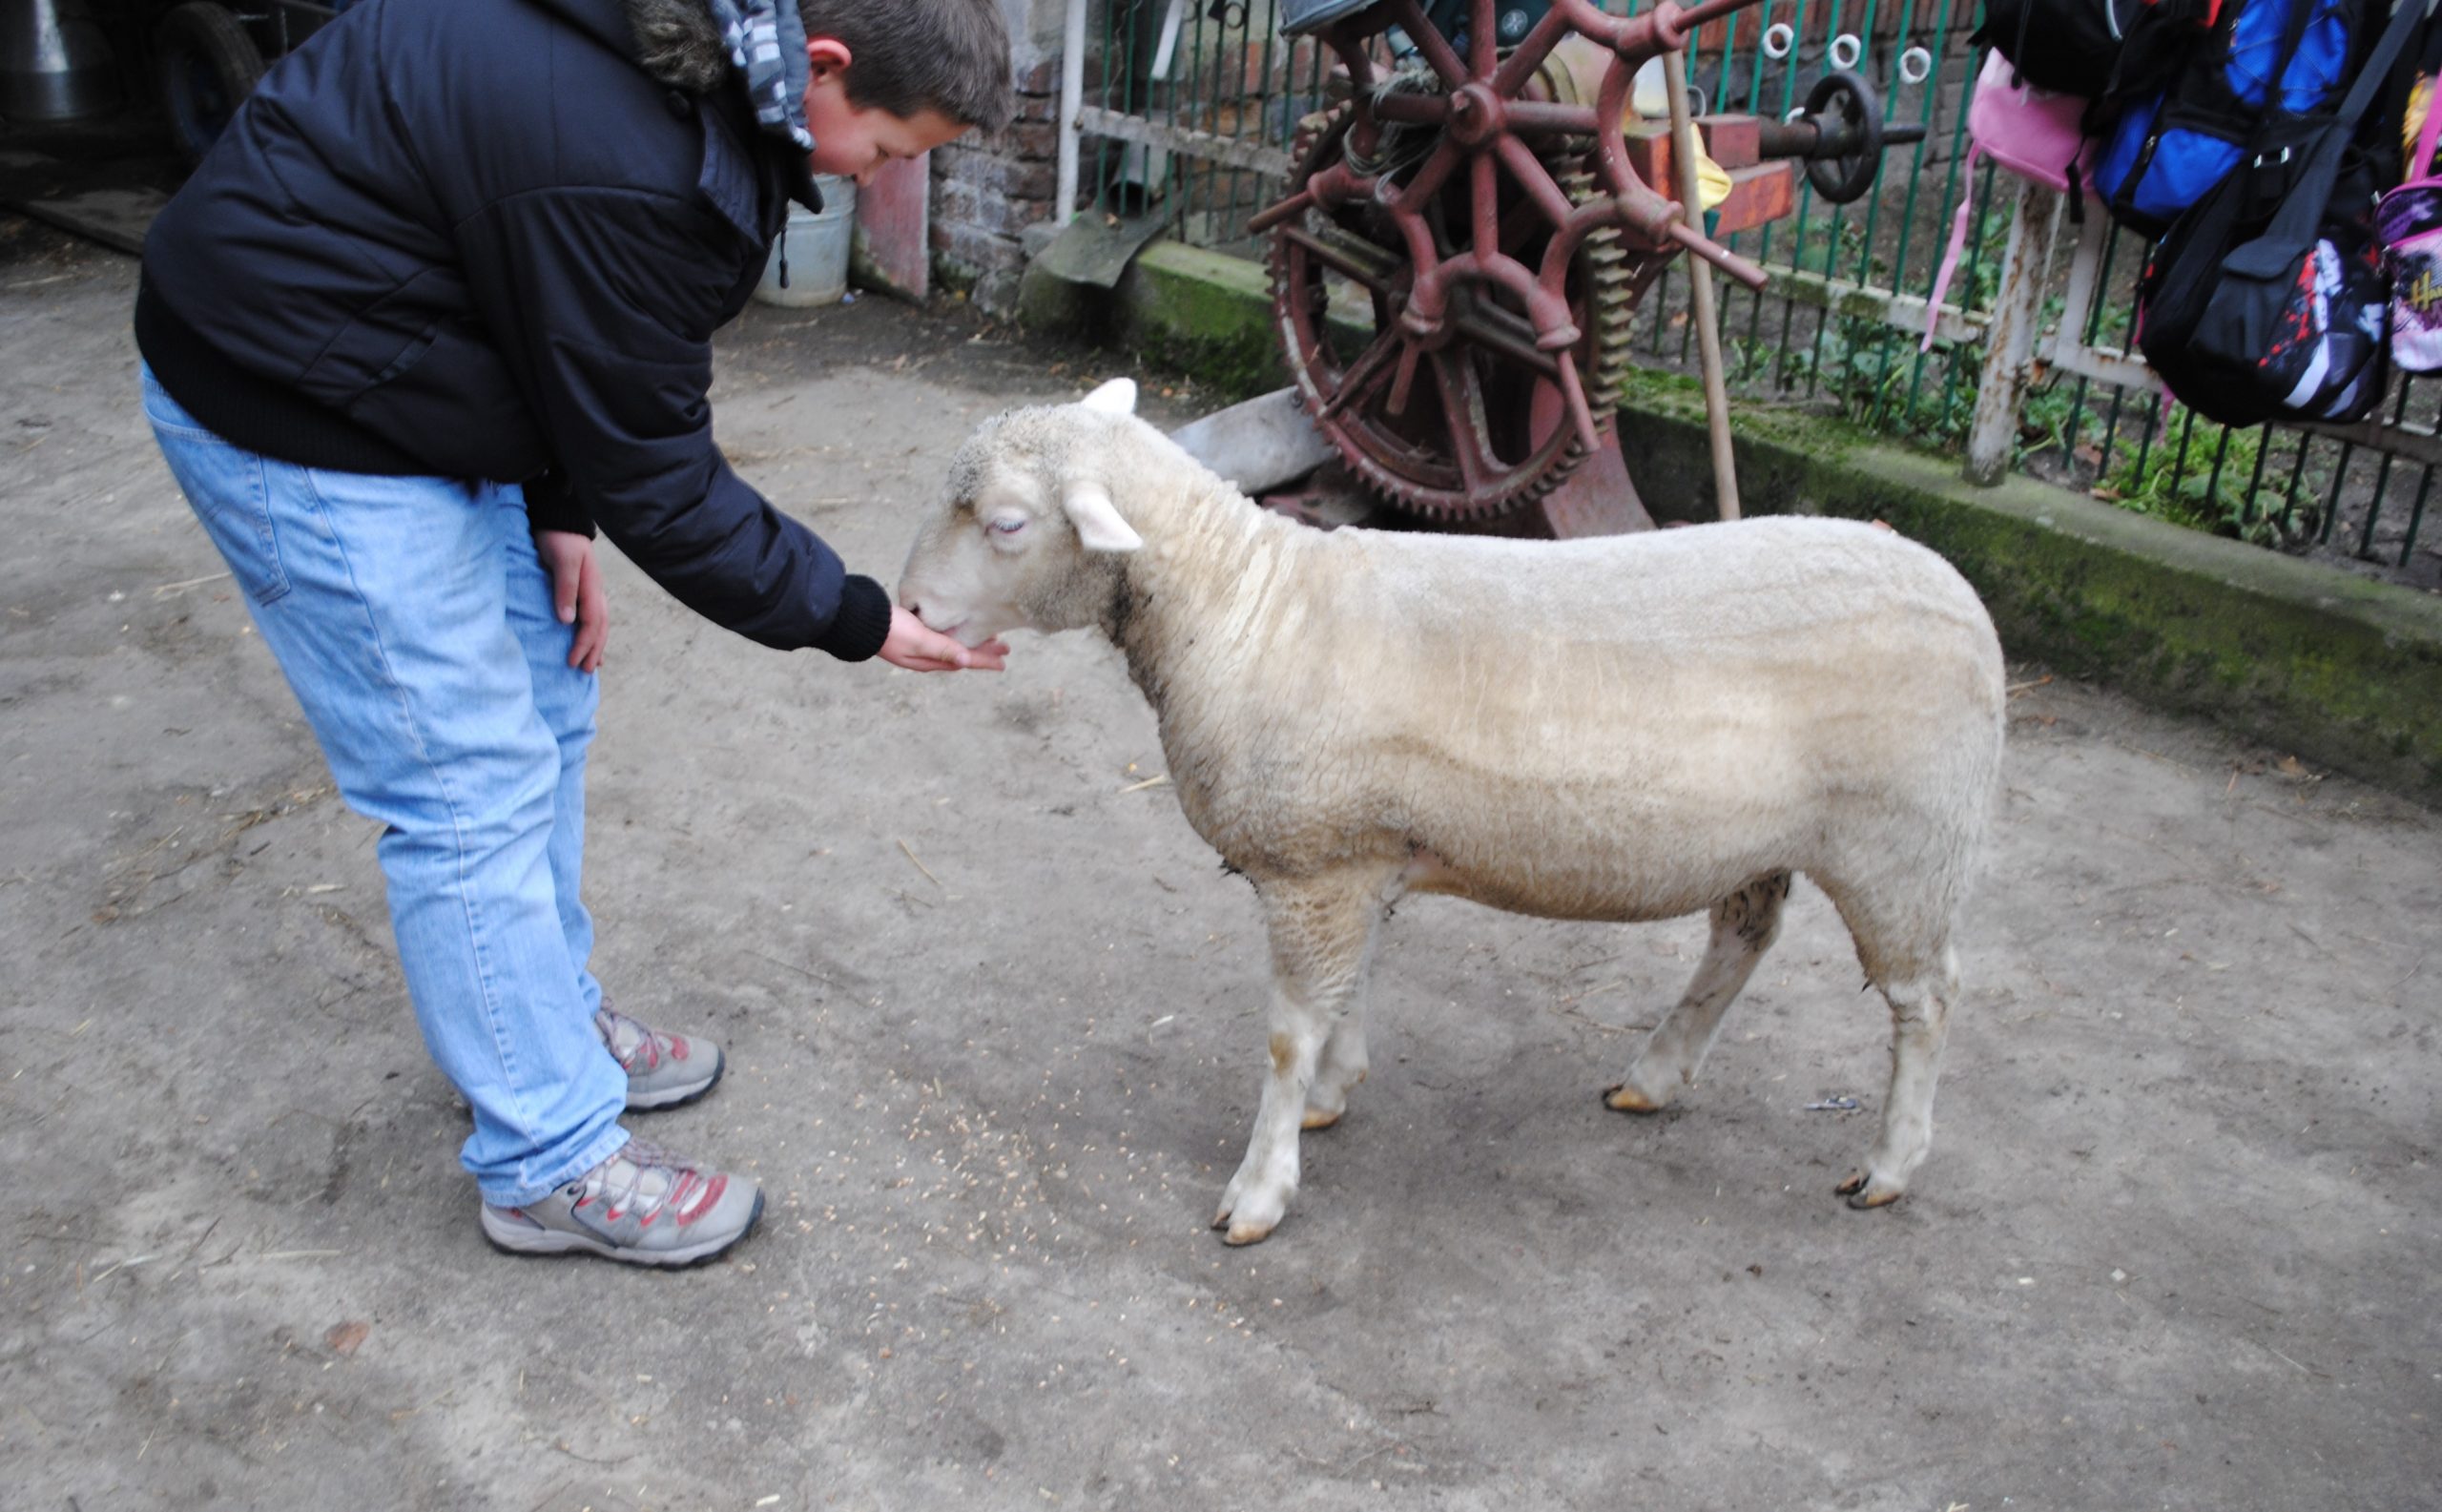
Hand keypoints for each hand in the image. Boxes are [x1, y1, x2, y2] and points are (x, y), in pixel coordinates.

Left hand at [535, 530, 607, 672]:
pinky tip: (588, 638)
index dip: (583, 644)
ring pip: (599, 623)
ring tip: (591, 663)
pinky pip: (592, 615)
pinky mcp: (583, 587)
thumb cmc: (559, 538)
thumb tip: (567, 621)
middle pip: (600, 627)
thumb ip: (565, 589)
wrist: (560, 518)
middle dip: (593, 650)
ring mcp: (591, 590)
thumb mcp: (562, 561)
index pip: (592, 623)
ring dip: (596, 644)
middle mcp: (596, 591)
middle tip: (583, 671)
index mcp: (592, 588)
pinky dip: (593, 631)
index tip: (571, 661)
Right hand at [878, 605, 1007, 671]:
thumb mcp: (919, 639)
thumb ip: (942, 649)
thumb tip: (966, 661)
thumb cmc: (890, 629)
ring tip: (988, 638)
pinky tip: (958, 631)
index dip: (985, 660)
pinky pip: (942, 640)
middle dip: (983, 652)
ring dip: (970, 644)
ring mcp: (919, 646)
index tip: (1004, 660)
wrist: (861, 620)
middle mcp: (926, 656)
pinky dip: (955, 637)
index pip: (964, 660)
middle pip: (961, 655)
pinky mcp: (913, 635)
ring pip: (953, 648)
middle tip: (1004, 647)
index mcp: (929, 660)